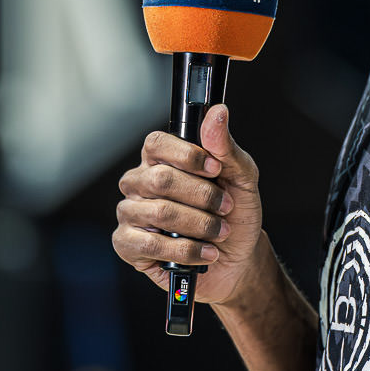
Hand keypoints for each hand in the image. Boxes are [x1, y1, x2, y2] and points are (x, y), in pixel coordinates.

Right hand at [113, 106, 265, 306]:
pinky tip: (204, 253)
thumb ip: (226, 147)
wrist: (237, 258)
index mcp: (161, 160)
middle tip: (225, 206)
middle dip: (202, 196)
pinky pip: (150, 244)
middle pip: (160, 179)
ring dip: (200, 225)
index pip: (157, 143)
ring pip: (159, 212)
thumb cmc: (234, 213)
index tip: (215, 168)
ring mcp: (131, 213)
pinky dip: (186, 249)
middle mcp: (140, 183)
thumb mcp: (241, 177)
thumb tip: (218, 112)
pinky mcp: (127, 244)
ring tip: (220, 232)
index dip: (186, 155)